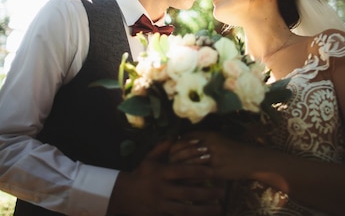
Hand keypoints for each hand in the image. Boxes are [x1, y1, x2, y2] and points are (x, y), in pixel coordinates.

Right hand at [108, 139, 224, 215]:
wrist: (121, 195)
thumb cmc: (139, 175)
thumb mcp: (148, 159)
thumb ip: (162, 148)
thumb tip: (175, 136)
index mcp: (160, 173)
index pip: (182, 171)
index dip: (198, 171)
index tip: (213, 171)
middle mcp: (161, 189)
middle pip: (188, 192)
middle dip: (207, 192)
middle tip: (223, 191)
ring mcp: (160, 204)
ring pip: (186, 209)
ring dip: (204, 210)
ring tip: (219, 208)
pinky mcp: (160, 215)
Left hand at [169, 132, 250, 179]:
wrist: (252, 159)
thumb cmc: (233, 149)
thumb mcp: (217, 138)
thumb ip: (201, 138)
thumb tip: (181, 140)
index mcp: (208, 135)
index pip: (184, 139)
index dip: (174, 147)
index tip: (169, 153)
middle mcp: (210, 144)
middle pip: (184, 151)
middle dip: (173, 159)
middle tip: (167, 165)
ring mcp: (213, 158)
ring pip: (189, 164)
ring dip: (179, 170)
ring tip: (173, 175)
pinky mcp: (217, 171)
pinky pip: (198, 175)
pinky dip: (189, 179)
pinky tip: (185, 182)